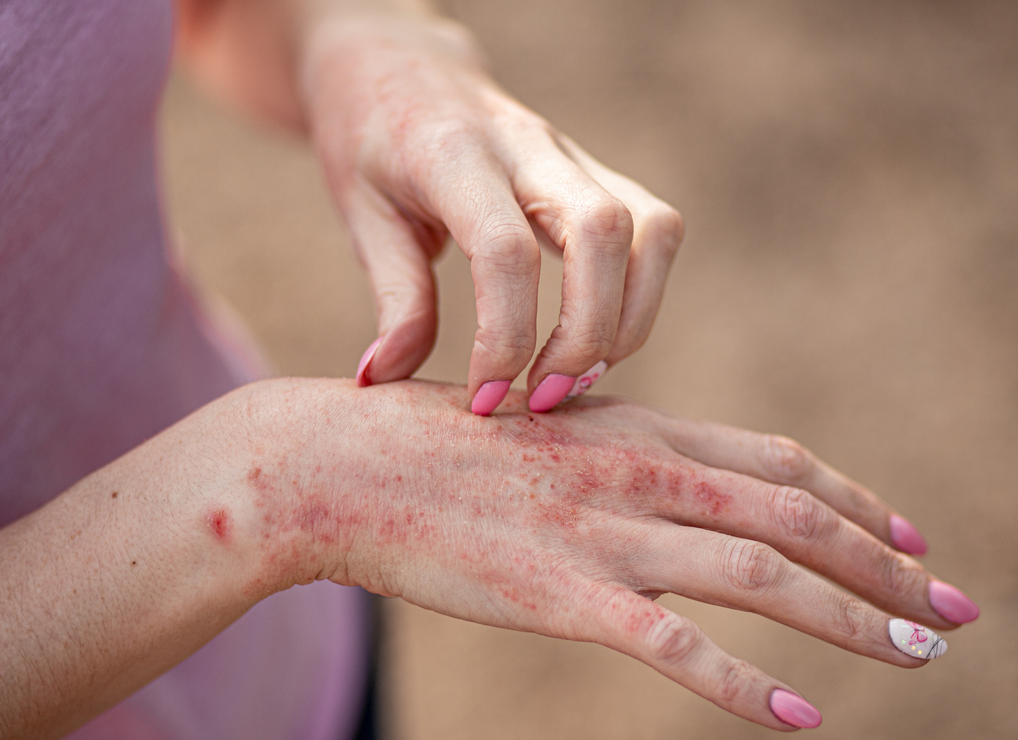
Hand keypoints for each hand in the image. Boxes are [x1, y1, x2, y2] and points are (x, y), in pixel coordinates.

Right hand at [248, 379, 978, 728]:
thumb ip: (622, 454)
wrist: (348, 466)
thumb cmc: (445, 448)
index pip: (783, 464)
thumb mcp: (553, 431)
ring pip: (762, 574)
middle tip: (960, 610)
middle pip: (799, 518)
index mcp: (644, 432)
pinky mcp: (565, 596)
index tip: (917, 539)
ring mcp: (608, 534)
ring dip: (852, 616)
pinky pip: (674, 647)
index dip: (861, 503)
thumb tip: (678, 483)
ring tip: (920, 657)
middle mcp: (644, 474)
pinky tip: (800, 716)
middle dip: (889, 566)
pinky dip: (744, 684)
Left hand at [300, 12, 683, 412]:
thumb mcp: (361, 211)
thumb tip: (384, 379)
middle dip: (586, 335)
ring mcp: (574, 156)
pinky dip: (642, 297)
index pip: (505, 250)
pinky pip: (656, 232)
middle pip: (603, 234)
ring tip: (578, 376)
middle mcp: (528, 145)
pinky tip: (595, 337)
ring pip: (652, 230)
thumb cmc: (372, 139)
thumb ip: (391, 294)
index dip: (504, 337)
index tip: (484, 397)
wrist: (403, 62)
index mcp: (453, 154)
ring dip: (631, 320)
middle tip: (543, 399)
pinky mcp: (601, 173)